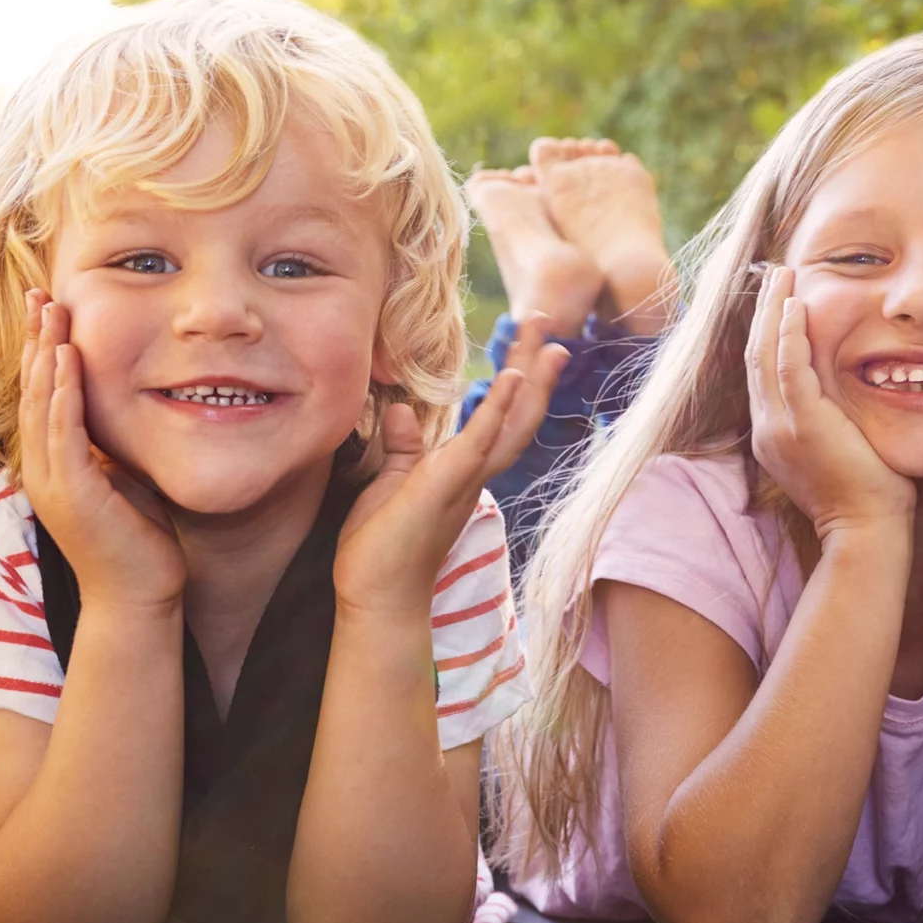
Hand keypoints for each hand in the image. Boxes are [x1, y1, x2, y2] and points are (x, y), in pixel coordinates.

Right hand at [17, 291, 186, 610]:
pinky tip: (67, 356)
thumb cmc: (138, 542)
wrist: (138, 598)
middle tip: (40, 295)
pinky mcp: (70, 492)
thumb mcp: (121, 480)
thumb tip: (124, 409)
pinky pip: (62, 430)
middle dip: (37, 341)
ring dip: (46, 354)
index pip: (41, 398)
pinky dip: (64, 389)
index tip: (49, 312)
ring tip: (51, 311)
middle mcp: (41, 470)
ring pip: (41, 404)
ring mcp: (50, 481)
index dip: (42, 353)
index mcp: (51, 467)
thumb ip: (110, 447)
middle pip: (33, 392)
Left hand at [335, 315, 568, 614]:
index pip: (499, 419)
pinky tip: (511, 378)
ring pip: (512, 424)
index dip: (515, 382)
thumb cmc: (381, 547)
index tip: (524, 347)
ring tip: (547, 342)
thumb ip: (402, 447)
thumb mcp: (391, 483)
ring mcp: (466, 480)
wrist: (375, 595)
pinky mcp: (448, 484)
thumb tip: (399, 410)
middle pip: (519, 415)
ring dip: (530, 381)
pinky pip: (481, 442)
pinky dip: (498, 409)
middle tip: (546, 326)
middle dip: (533, 370)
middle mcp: (474, 475)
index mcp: (462, 472)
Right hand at [745, 265, 912, 537]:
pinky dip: (787, 333)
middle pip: (754, 355)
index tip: (780, 300)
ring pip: (763, 354)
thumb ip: (834, 418)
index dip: (767, 331)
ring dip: (772, 310)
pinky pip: (786, 367)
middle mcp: (767, 427)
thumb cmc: (868, 496)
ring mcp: (778, 426)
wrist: (867, 530)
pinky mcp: (801, 424)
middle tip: (775, 273)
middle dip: (763, 310)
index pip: (762, 371)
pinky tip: (795, 305)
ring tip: (782, 275)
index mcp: (773, 433)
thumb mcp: (841, 450)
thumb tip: (849, 392)